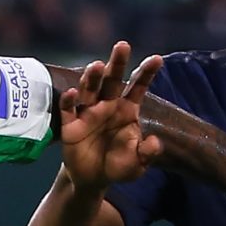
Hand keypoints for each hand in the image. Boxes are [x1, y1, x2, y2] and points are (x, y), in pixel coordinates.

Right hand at [58, 41, 162, 190]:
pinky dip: (68, 100)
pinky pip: (68, 109)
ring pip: (90, 89)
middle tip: (123, 46)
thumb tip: (154, 142)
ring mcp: (88, 113)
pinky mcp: (70, 125)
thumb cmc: (118, 166)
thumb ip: (147, 153)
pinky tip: (72, 93)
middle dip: (117, 63)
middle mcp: (108, 105)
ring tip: (96, 65)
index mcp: (128, 110)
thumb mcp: (137, 164)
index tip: (157, 59)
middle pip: (113, 80)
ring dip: (92, 77)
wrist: (92, 179)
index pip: (138, 87)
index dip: (147, 73)